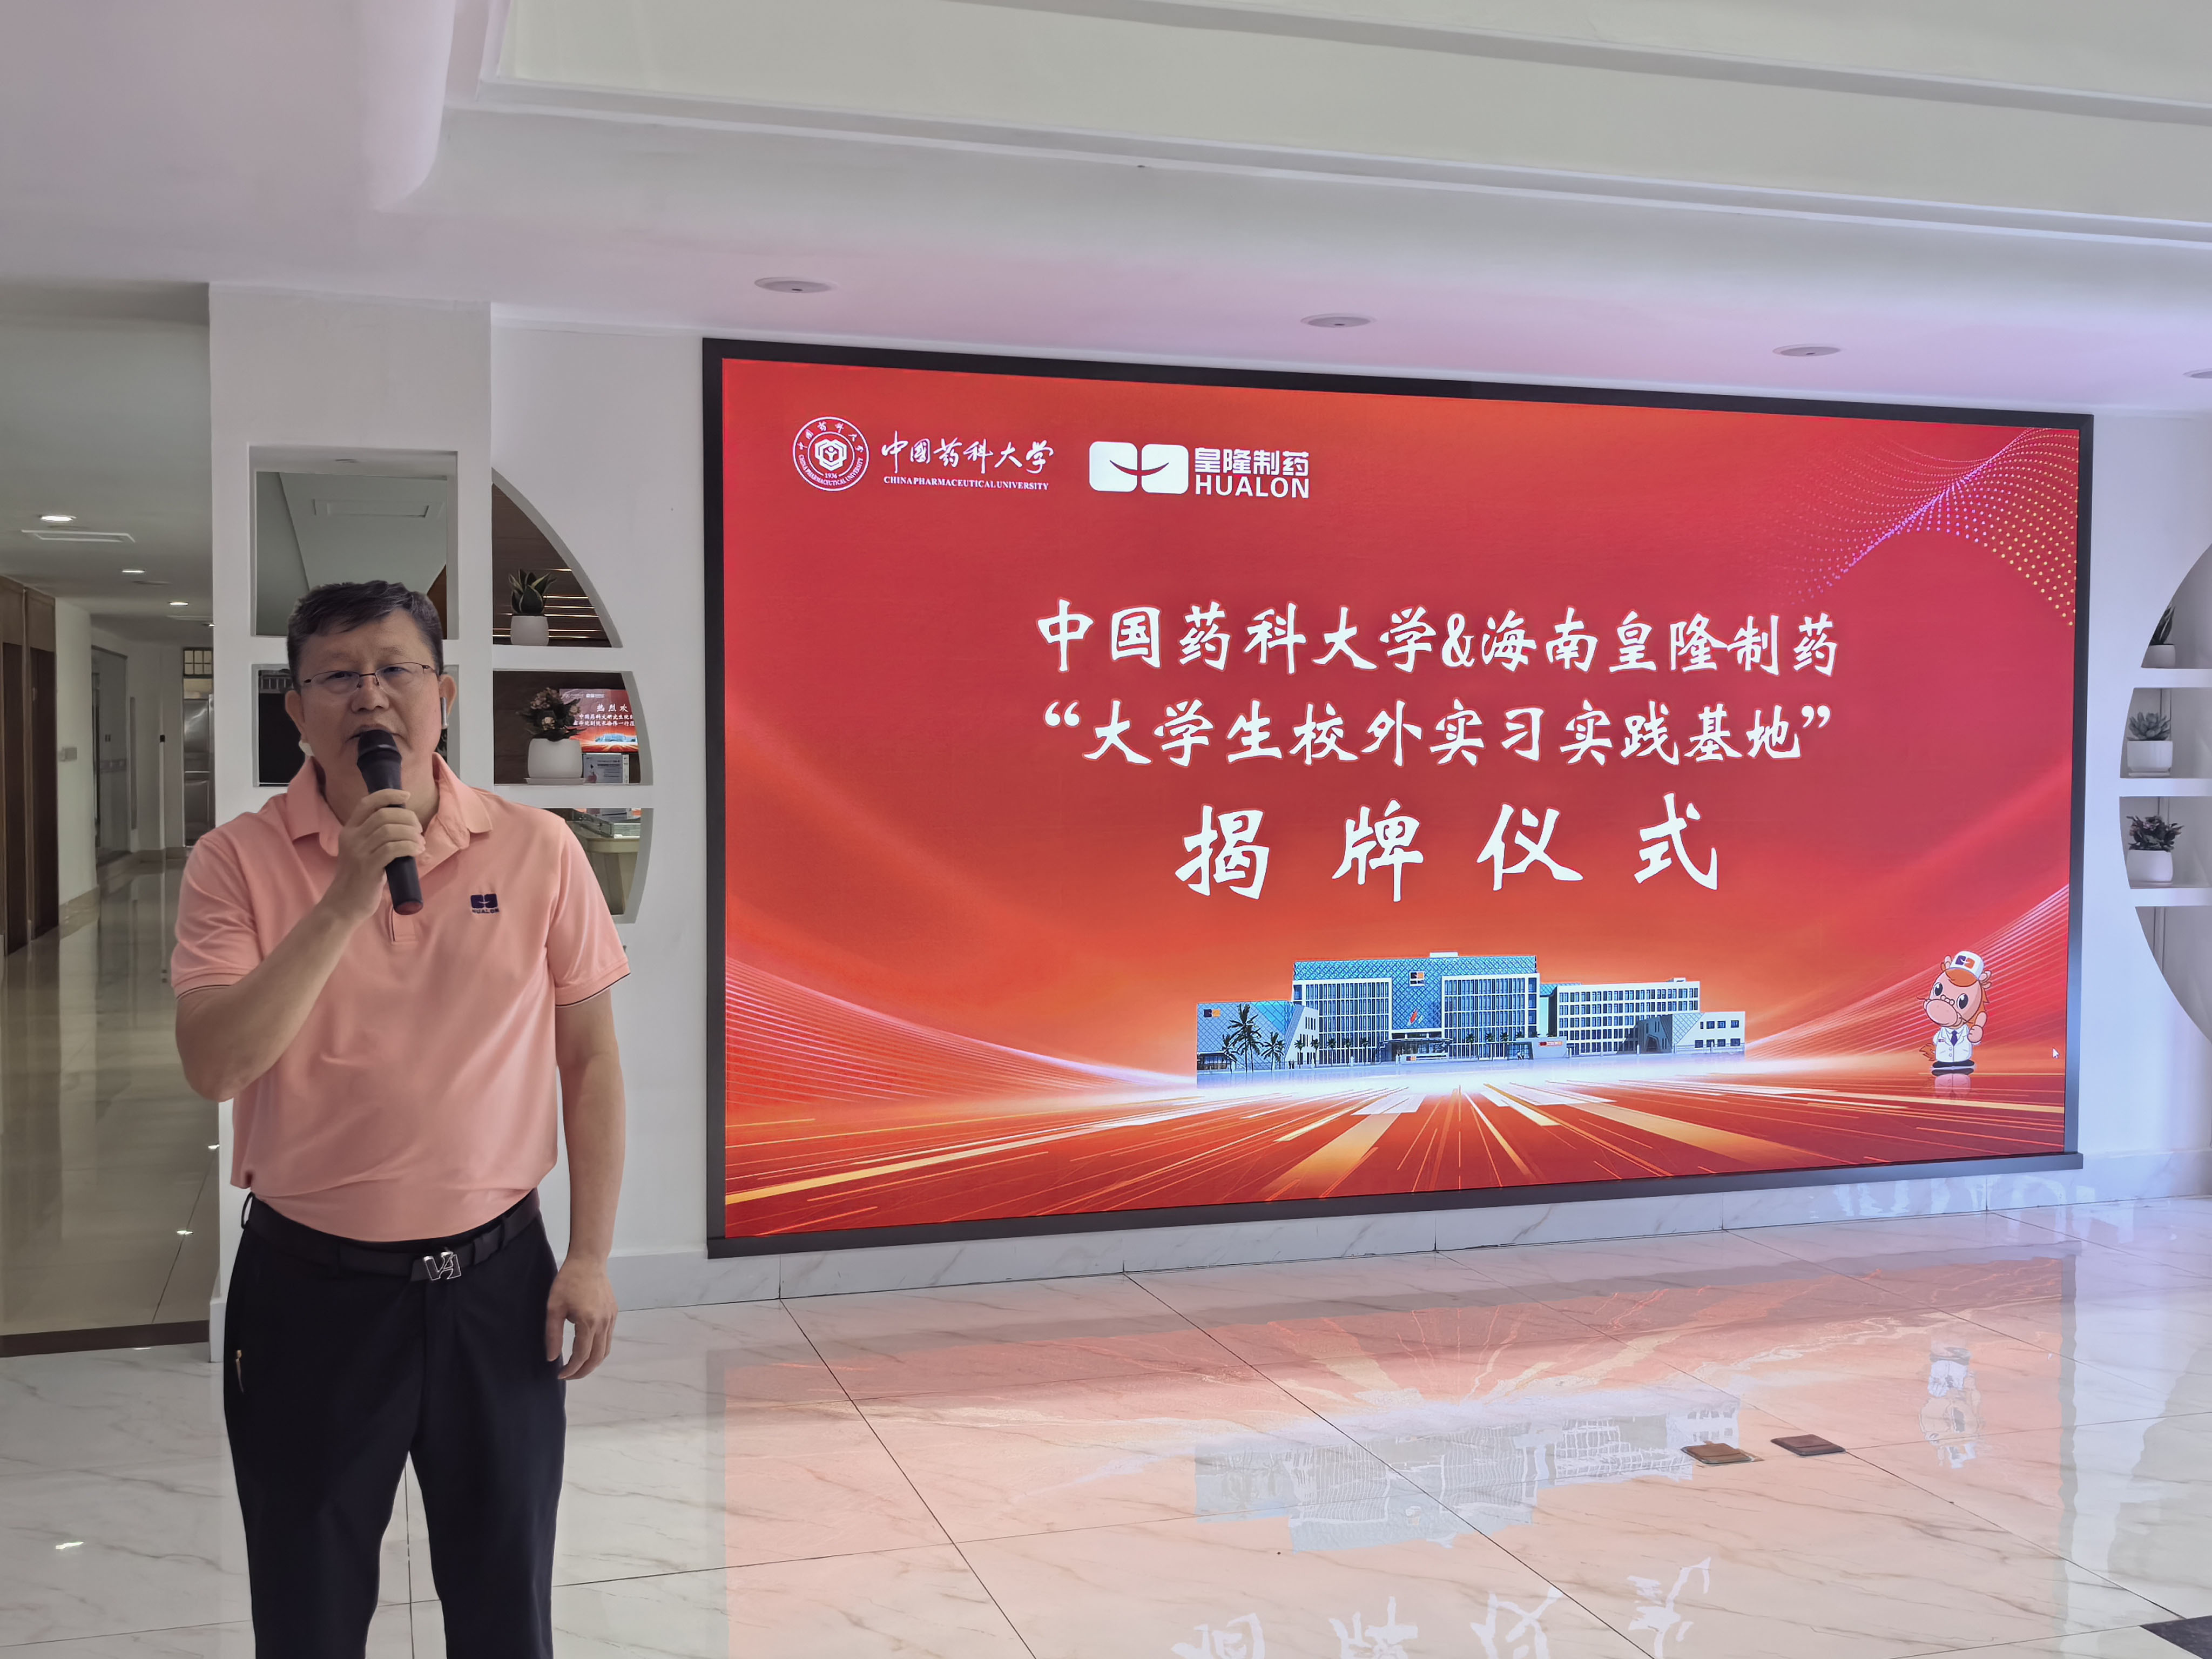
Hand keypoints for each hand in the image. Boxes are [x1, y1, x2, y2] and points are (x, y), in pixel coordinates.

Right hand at [322, 788, 423, 921]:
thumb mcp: (362, 852)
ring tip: (420, 843)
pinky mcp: (368, 867)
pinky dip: (409, 846)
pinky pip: (392, 849)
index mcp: (349, 830)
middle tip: (418, 829)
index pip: (367, 803)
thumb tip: (405, 825)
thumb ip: (376, 837)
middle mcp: (352, 838)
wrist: (343, 905)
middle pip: (384, 815)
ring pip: (389, 830)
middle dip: (407, 817)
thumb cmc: (359, 879)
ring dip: (411, 833)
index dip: (388, 795)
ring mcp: (358, 852)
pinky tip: (417, 851)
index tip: (406, 795)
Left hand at [545, 1259, 616, 1378]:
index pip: (581, 1356)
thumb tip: (552, 1358)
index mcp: (588, 1323)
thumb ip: (553, 1335)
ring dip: (593, 1363)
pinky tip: (587, 1349)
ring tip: (578, 1367)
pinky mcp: (613, 1313)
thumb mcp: (554, 1308)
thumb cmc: (568, 1281)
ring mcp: (611, 1318)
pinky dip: (599, 1350)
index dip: (570, 1370)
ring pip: (605, 1350)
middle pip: (597, 1358)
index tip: (559, 1374)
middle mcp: (603, 1323)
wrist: (589, 1260)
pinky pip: (608, 1339)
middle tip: (568, 1376)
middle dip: (583, 1371)